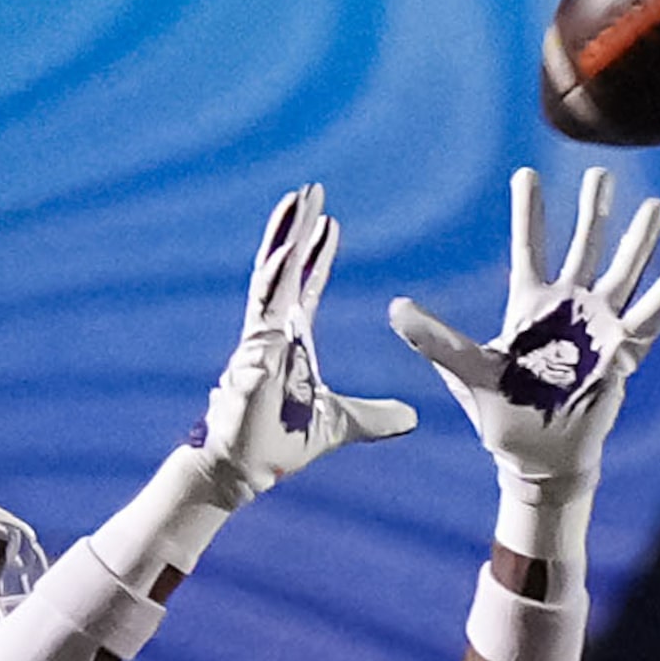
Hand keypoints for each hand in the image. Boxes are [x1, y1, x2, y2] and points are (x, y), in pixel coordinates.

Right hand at [194, 184, 417, 497]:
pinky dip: (275, 277)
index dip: (317, 254)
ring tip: (299, 199)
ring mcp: (258, 337)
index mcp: (289, 340)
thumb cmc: (280, 445)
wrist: (247, 470)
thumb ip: (375, 417)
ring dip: (285, 234)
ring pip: (272, 273)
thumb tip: (412, 417)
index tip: (331, 222)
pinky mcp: (251, 350)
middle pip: (284, 266)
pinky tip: (287, 250)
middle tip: (312, 190)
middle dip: (297, 227)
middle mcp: (271, 331)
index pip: (305, 286)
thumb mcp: (342, 423)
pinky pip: (264, 306)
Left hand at [388, 167, 659, 498]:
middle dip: (594, 211)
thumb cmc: (502, 415)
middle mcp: (567, 308)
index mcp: (529, 305)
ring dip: (638, 242)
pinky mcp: (621, 354)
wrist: (539, 456)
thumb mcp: (467, 372)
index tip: (526, 172)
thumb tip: (395, 310)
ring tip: (655, 206)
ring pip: (622, 274)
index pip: (530, 246)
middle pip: (585, 247)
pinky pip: (647, 319)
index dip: (529, 211)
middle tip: (601, 172)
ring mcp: (598, 328)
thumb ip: (436, 340)